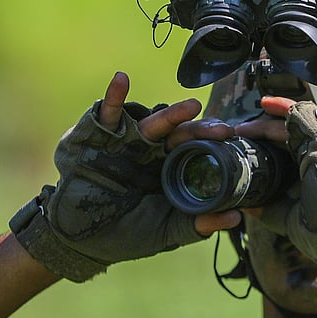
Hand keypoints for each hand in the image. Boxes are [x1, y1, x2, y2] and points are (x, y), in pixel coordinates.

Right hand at [10, 72, 241, 280]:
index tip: (233, 140)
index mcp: (169, 167)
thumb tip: (236, 218)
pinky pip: (108, 113)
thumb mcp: (166, 230)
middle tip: (223, 131)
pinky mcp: (99, 136)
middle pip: (180, 134)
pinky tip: (121, 79)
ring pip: (152, 123)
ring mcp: (127, 140)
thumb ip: (197, 224)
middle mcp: (151, 150)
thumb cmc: (126, 232)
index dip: (212, 144)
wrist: (80, 238)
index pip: (195, 150)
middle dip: (201, 130)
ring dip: (172, 114)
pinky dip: (114, 96)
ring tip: (191, 106)